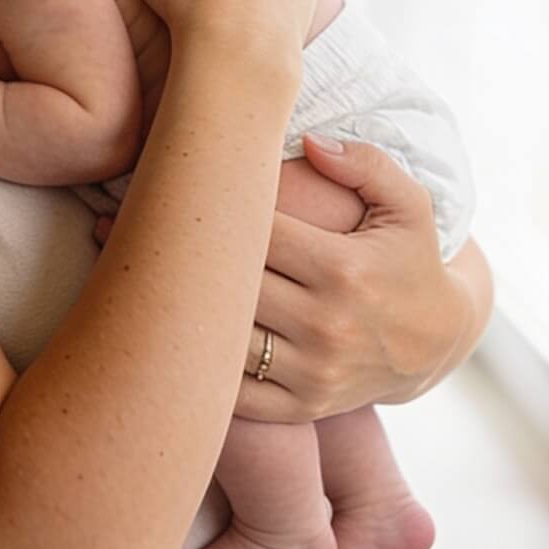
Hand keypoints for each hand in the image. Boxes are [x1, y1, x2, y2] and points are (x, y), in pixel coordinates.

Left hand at [87, 136, 468, 420]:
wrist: (438, 342)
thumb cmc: (409, 259)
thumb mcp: (410, 206)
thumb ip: (368, 165)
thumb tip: (312, 141)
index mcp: (345, 270)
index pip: (254, 232)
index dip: (201, 207)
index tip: (152, 184)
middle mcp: (327, 326)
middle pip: (226, 285)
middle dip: (169, 253)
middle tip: (109, 221)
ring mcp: (313, 374)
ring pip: (220, 340)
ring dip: (166, 311)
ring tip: (117, 274)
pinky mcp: (302, 408)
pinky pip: (231, 395)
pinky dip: (193, 367)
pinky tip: (155, 333)